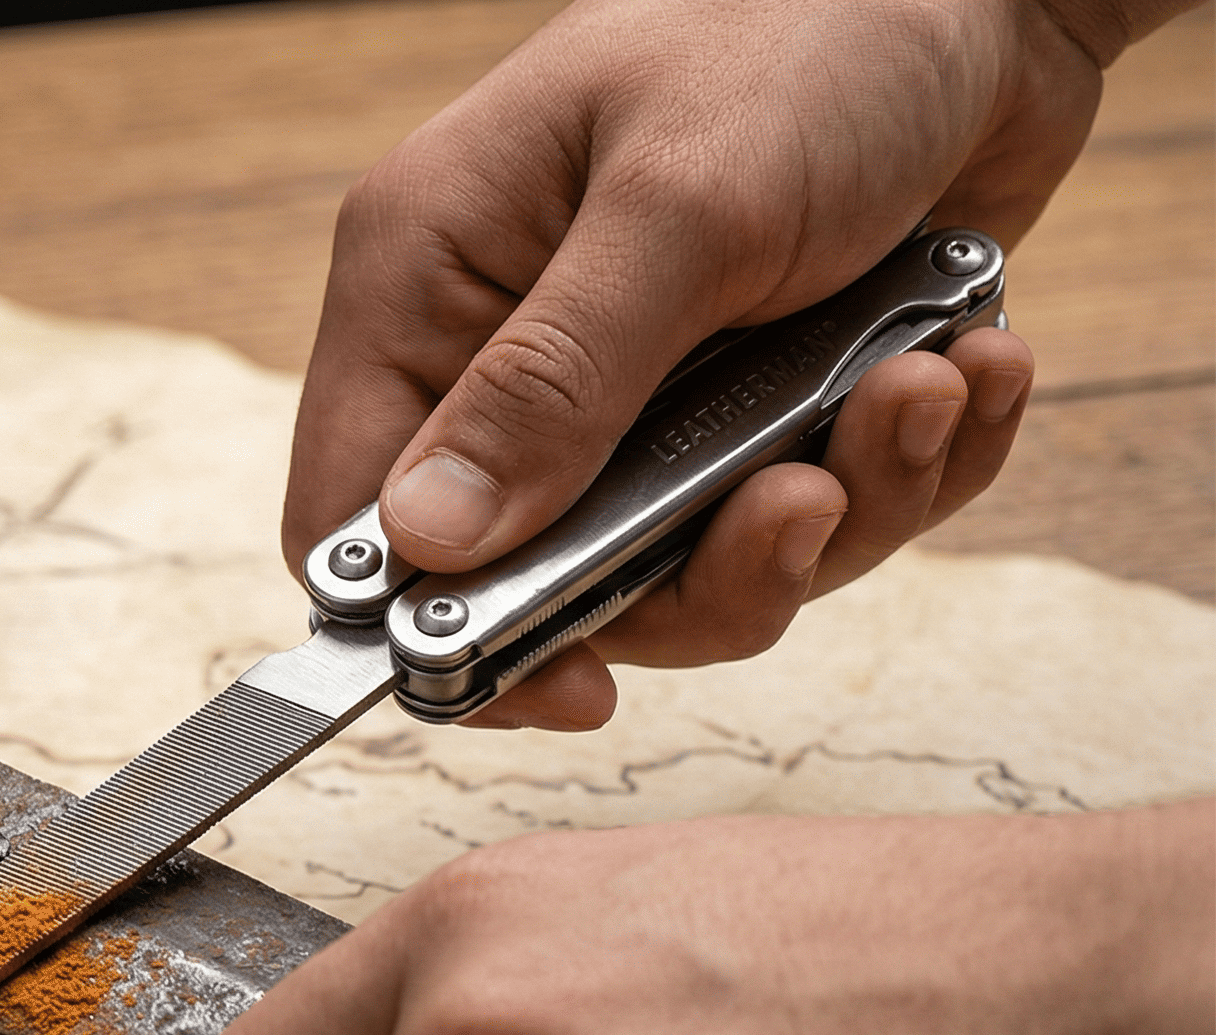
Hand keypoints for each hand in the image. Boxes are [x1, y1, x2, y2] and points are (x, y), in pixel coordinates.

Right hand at [281, 0, 1178, 728]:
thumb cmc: (808, 28)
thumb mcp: (679, 208)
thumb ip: (552, 386)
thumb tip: (429, 545)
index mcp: (430, 283)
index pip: (359, 521)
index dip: (446, 632)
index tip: (574, 681)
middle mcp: (515, 350)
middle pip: (551, 582)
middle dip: (709, 568)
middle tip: (805, 497)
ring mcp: (642, 384)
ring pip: (699, 568)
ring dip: (841, 505)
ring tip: (923, 386)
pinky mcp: (760, 398)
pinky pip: (818, 514)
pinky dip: (912, 465)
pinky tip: (963, 361)